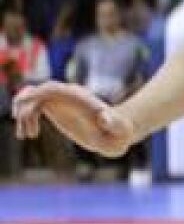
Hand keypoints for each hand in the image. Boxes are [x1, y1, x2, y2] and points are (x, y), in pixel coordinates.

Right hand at [12, 81, 135, 157]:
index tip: (25, 107)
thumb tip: (103, 117)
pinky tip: (29, 134)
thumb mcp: (120, 131)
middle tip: (27, 131)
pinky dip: (26, 118)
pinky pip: (34, 106)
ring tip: (27, 135)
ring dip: (24, 114)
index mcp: (80, 97)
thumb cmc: (119, 133)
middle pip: (39, 91)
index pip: (54, 89)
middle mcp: (68, 95)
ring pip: (33, 99)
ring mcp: (61, 100)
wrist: (115, 133)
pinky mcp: (56, 108)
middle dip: (26, 106)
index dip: (37, 94)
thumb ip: (114, 124)